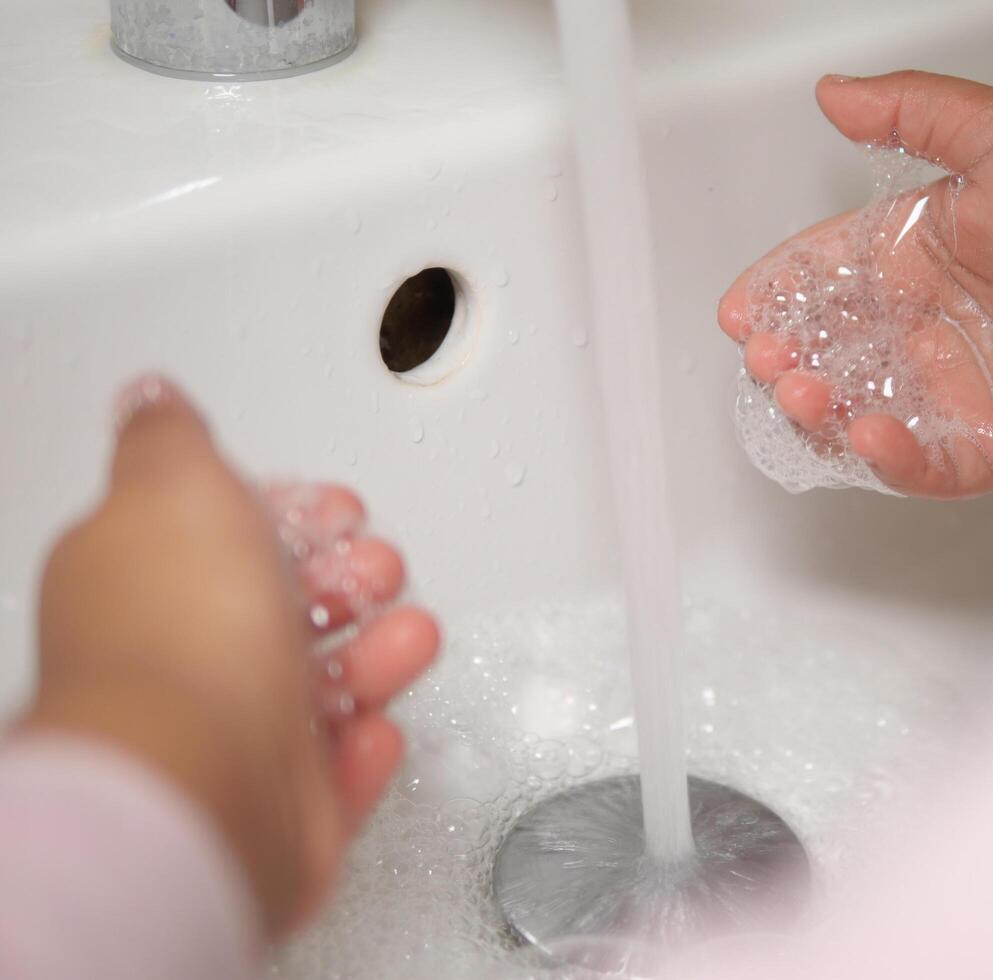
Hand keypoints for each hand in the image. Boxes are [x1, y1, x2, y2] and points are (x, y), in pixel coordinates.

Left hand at [24, 377, 438, 935]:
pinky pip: (337, 770)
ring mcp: (230, 737)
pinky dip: (366, 743)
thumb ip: (172, 435)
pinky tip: (378, 723)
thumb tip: (151, 396)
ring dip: (376, 655)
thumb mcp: (175, 485)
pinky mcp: (280, 807)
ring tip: (409, 637)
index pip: (226, 536)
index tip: (334, 509)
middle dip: (350, 579)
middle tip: (377, 568)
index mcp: (145, 578)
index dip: (291, 515)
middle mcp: (181, 659)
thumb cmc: (183, 637)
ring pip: (319, 687)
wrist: (202, 777)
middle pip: (282, 609)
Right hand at [720, 71, 992, 497]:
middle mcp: (921, 326)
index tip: (741, 308)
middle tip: (769, 357)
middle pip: (826, 353)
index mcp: (911, 257)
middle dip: (783, 359)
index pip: (821, 277)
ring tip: (804, 393)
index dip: (775, 293)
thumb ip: (914, 112)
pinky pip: (925, 465)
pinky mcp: (989, 443)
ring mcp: (950, 388)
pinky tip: (871, 434)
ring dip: (818, 413)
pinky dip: (889, 461)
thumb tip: (835, 92)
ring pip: (858, 414)